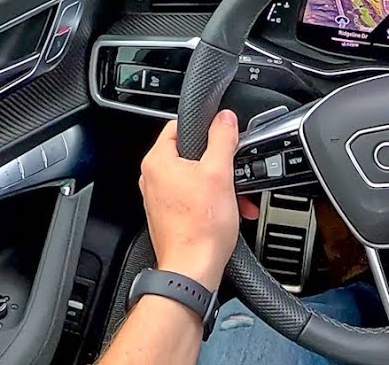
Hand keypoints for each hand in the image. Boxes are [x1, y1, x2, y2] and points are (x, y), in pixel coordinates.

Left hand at [138, 112, 259, 289]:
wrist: (193, 269)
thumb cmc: (201, 228)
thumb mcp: (219, 172)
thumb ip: (222, 138)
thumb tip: (225, 118)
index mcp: (158, 161)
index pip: (179, 126)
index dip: (205, 127)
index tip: (223, 134)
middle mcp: (153, 178)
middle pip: (190, 153)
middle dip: (218, 162)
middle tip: (234, 171)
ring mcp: (160, 198)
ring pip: (195, 176)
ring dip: (219, 183)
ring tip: (235, 195)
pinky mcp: (169, 215)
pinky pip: (193, 196)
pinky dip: (211, 199)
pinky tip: (228, 209)